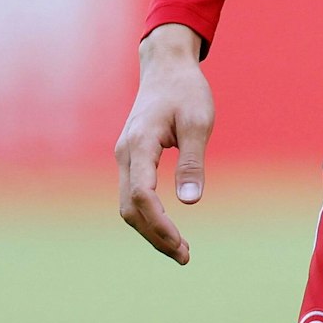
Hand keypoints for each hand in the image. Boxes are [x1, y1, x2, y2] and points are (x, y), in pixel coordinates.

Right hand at [114, 23, 214, 263]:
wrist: (166, 67)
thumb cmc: (186, 91)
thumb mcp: (198, 121)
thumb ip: (192, 161)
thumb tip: (190, 202)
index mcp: (140, 144)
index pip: (140, 195)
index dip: (158, 223)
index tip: (181, 243)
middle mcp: (125, 155)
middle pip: (130, 208)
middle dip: (155, 235)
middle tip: (184, 255)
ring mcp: (124, 158)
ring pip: (128, 205)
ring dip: (150, 230)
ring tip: (180, 250)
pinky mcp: (131, 159)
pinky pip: (133, 195)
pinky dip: (148, 215)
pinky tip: (167, 228)